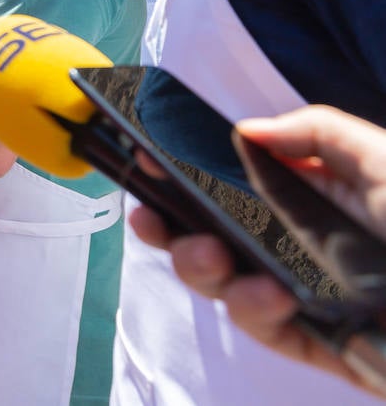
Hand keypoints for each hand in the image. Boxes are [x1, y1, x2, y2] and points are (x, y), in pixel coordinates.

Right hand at [130, 105, 385, 395]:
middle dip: (174, 226)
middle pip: (216, 234)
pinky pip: (269, 330)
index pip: (236, 182)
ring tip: (214, 256)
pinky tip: (269, 294)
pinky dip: (255, 311)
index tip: (149, 162)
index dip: (187, 174)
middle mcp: (303, 242)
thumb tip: (248, 130)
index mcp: (316, 194)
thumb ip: (318, 132)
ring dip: (205, 268)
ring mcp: (309, 294)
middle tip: (154, 217)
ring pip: (229, 284)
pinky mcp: (323, 342)